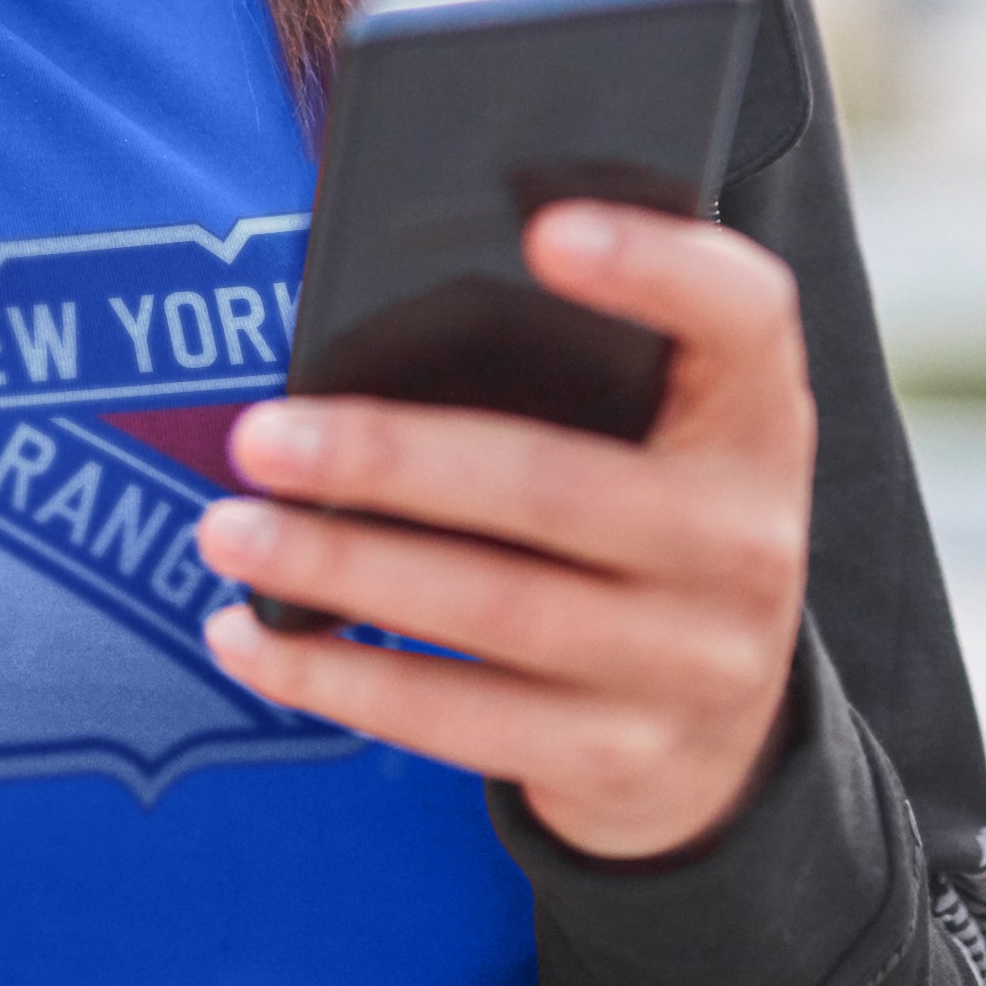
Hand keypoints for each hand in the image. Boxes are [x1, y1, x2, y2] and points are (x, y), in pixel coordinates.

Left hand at [196, 203, 814, 861]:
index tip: (543, 229)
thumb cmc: (644, 525)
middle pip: (558, 486)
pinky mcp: (619, 756)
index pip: (744, 316)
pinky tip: (251, 638)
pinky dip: (340, 678)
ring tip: (229, 531)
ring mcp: (692, 662)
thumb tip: (374, 314)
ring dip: (342, 567)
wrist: (722, 740)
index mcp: (755, 417)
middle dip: (389, 461)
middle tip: (260, 437)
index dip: (657, 265)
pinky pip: (460, 721)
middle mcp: (746, 539)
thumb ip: (579, 366)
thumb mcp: (659, 435)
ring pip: (495, 609)